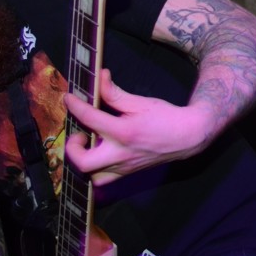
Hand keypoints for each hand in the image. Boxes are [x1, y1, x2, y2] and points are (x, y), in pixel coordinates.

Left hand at [63, 70, 214, 185]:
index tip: (69, 99)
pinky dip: (95, 168)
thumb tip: (101, 77)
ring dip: (84, 160)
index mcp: (123, 132)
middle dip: (72, 148)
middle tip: (79, 133)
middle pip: (83, 163)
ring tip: (89, 144)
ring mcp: (124, 167)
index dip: (74, 106)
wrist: (186, 136)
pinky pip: (103, 178)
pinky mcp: (127, 173)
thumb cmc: (164, 117)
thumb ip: (114, 93)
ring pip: (92, 176)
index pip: (89, 119)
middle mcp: (121, 154)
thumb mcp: (139, 102)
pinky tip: (99, 151)